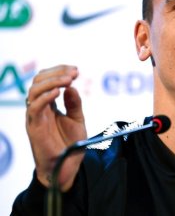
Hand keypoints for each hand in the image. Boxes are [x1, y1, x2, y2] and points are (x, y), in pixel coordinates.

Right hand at [25, 65, 85, 190]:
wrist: (67, 167)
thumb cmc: (70, 143)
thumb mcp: (77, 119)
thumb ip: (74, 103)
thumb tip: (71, 86)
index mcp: (49, 104)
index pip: (47, 80)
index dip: (59, 71)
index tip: (76, 70)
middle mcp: (39, 108)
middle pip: (38, 81)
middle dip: (56, 73)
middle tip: (74, 73)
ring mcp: (35, 117)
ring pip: (33, 91)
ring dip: (52, 82)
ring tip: (68, 80)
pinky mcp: (34, 127)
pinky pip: (34, 108)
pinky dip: (45, 97)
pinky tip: (58, 93)